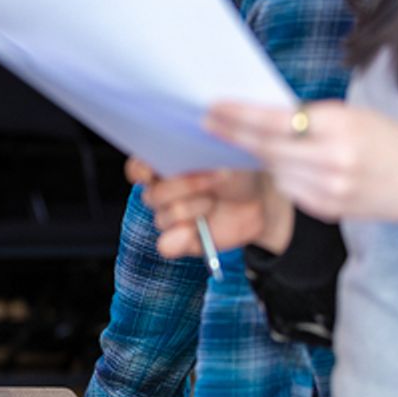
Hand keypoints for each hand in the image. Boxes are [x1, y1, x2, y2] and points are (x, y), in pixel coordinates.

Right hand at [129, 157, 292, 257]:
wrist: (261, 200)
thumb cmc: (240, 169)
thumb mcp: (224, 151)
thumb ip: (201, 150)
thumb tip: (187, 156)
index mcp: (164, 165)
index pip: (136, 169)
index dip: (141, 171)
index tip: (155, 170)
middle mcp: (163, 191)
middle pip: (152, 195)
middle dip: (185, 186)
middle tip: (216, 177)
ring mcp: (171, 216)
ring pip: (163, 218)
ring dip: (194, 209)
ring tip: (216, 202)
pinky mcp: (182, 240)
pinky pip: (166, 245)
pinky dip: (178, 240)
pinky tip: (195, 230)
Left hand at [205, 101, 397, 240]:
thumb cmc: (385, 140)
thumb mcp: (351, 116)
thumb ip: (309, 117)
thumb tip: (260, 114)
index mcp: (338, 127)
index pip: (274, 121)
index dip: (239, 115)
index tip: (214, 107)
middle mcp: (331, 159)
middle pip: (265, 147)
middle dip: (232, 135)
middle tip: (208, 123)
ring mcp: (327, 188)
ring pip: (273, 170)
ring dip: (256, 155)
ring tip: (241, 140)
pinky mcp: (325, 209)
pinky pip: (288, 189)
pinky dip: (281, 175)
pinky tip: (281, 165)